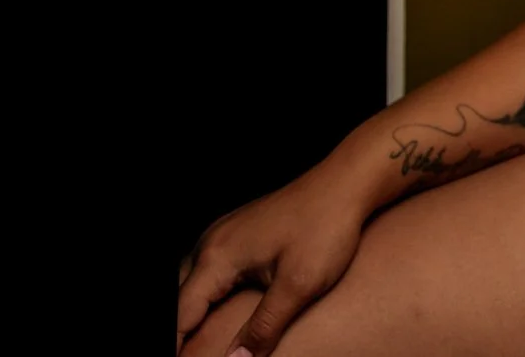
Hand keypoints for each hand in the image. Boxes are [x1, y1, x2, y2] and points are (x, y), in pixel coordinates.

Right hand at [175, 165, 368, 355]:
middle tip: (189, 354)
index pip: (181, 314)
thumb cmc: (326, 227)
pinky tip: (218, 306)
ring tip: (197, 340)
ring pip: (190, 280)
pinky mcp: (239, 230)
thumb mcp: (298, 286)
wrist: (345, 184)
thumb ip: (264, 326)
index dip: (178, 345)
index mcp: (218, 256)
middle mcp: (213, 241)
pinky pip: (207, 266)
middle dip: (180, 329)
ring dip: (190, 310)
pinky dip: (204, 292)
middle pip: (180, 297)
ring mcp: (224, 232)